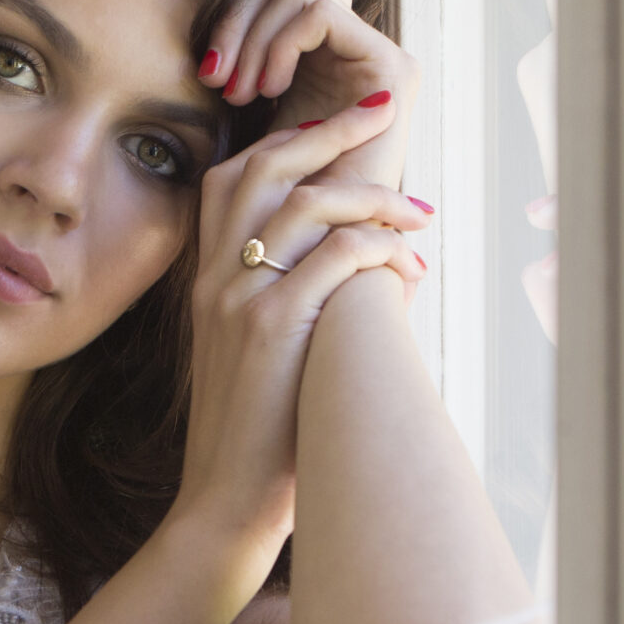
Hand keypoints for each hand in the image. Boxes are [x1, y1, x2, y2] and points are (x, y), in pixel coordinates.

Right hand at [167, 97, 433, 561]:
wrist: (225, 501)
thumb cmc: (256, 434)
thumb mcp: (251, 353)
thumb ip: (278, 300)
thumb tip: (347, 263)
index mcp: (206, 280)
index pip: (234, 177)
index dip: (286, 140)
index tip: (339, 128)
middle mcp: (214, 279)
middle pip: (263, 166)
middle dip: (326, 133)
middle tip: (379, 121)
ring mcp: (237, 301)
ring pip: (305, 204)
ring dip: (372, 197)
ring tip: (417, 211)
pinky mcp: (271, 328)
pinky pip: (333, 257)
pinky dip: (379, 248)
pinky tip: (408, 267)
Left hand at [197, 0, 422, 190]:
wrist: (319, 259)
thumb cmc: (279, 212)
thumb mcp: (249, 135)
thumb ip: (243, 89)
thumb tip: (209, 52)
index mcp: (323, 63)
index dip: (235, 18)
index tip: (208, 77)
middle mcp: (357, 53)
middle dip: (238, 18)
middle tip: (216, 77)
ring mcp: (380, 58)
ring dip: (256, 35)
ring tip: (242, 92)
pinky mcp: (393, 69)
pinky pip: (320, 13)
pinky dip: (281, 44)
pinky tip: (268, 90)